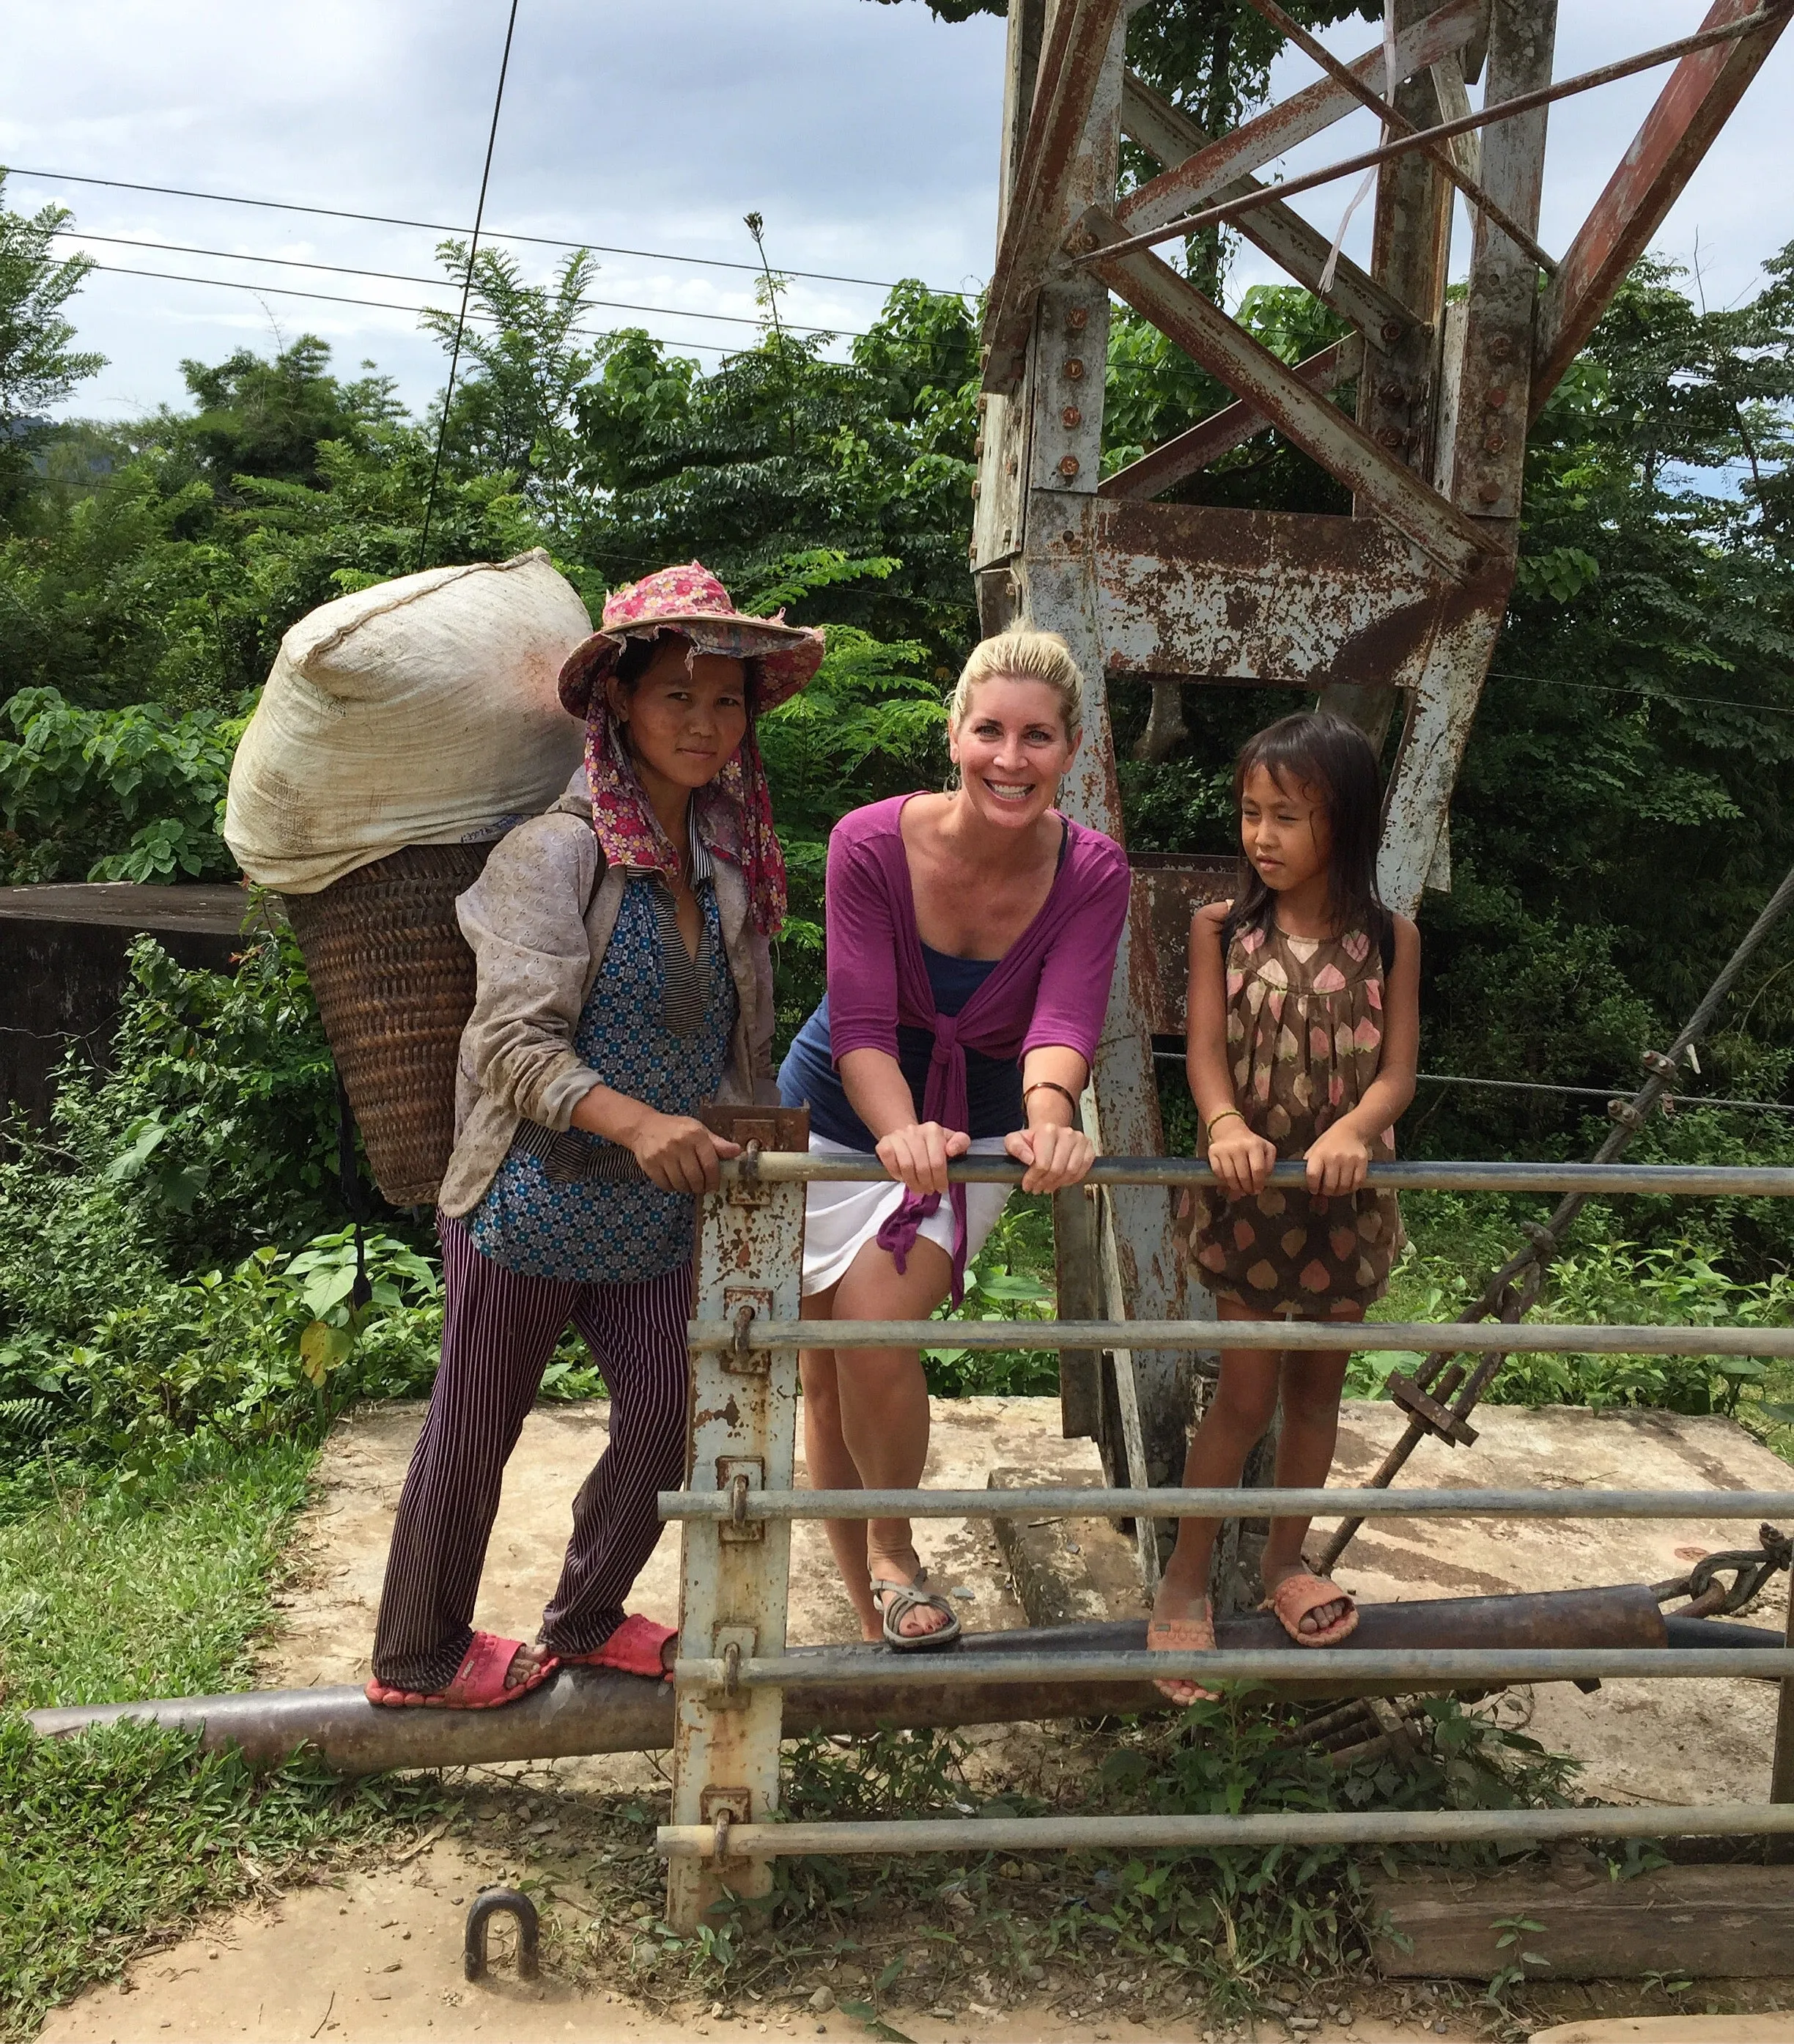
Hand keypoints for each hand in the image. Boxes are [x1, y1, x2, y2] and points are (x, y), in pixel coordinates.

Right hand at [626, 1111, 740, 1193]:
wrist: (645, 1127)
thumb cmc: (677, 1130)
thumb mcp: (699, 1131)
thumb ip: (718, 1144)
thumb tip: (738, 1151)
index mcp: (695, 1134)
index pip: (710, 1164)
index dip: (714, 1179)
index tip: (714, 1186)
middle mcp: (679, 1144)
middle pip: (695, 1177)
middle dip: (701, 1187)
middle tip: (702, 1187)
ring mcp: (662, 1154)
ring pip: (681, 1184)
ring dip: (687, 1189)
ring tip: (689, 1184)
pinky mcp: (650, 1164)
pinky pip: (666, 1185)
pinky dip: (673, 1188)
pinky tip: (675, 1181)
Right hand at [875, 1121, 969, 1196]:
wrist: (907, 1136)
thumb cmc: (931, 1144)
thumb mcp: (951, 1141)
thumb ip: (960, 1142)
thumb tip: (952, 1150)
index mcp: (933, 1130)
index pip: (937, 1161)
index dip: (940, 1179)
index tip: (942, 1188)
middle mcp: (914, 1130)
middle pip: (922, 1166)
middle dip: (927, 1184)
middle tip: (929, 1190)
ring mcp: (898, 1136)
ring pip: (906, 1166)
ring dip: (913, 1182)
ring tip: (918, 1188)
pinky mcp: (884, 1143)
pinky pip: (889, 1162)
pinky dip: (896, 1174)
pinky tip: (903, 1178)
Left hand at [1006, 1121, 1094, 1193]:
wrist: (1049, 1135)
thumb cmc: (1033, 1140)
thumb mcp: (1015, 1140)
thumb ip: (1015, 1147)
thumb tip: (1029, 1159)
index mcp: (1048, 1130)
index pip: (1043, 1163)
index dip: (1033, 1178)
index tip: (1027, 1185)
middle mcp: (1066, 1133)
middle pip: (1057, 1169)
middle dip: (1044, 1183)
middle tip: (1037, 1188)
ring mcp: (1080, 1140)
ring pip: (1071, 1171)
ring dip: (1058, 1183)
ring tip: (1048, 1186)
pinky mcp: (1089, 1149)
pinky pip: (1082, 1171)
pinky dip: (1071, 1180)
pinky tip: (1061, 1181)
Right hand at [1206, 1117, 1276, 1199]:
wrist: (1230, 1130)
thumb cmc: (1251, 1143)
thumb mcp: (1267, 1149)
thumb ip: (1269, 1164)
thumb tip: (1263, 1180)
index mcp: (1255, 1145)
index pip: (1258, 1169)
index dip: (1258, 1183)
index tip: (1258, 1190)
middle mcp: (1238, 1147)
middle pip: (1243, 1175)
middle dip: (1247, 1188)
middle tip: (1249, 1192)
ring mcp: (1224, 1149)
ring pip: (1229, 1176)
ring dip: (1236, 1187)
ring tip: (1240, 1190)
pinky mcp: (1213, 1152)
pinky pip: (1218, 1173)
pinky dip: (1224, 1180)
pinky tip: (1230, 1181)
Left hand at [1304, 1122, 1370, 1195]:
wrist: (1350, 1131)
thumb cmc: (1328, 1144)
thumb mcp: (1314, 1151)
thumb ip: (1309, 1168)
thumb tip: (1305, 1188)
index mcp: (1319, 1153)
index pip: (1313, 1175)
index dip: (1312, 1187)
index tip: (1314, 1189)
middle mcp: (1334, 1157)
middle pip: (1330, 1185)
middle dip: (1327, 1192)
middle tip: (1326, 1190)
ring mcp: (1349, 1159)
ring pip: (1344, 1187)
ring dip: (1339, 1192)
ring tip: (1337, 1189)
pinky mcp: (1362, 1162)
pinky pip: (1357, 1183)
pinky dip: (1352, 1188)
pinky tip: (1347, 1185)